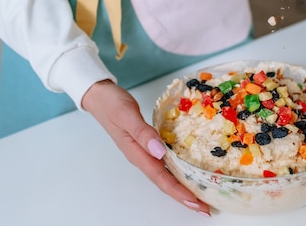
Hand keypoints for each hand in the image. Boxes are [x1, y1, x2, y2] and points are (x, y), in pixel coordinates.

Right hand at [81, 80, 210, 216]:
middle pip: (165, 182)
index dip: (179, 191)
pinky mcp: (146, 144)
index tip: (196, 202)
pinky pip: (164, 163)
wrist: (99, 96)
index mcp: (137, 153)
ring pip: (165, 175)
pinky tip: (187, 172)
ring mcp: (143, 152)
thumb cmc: (112, 104)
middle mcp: (141, 157)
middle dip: (184, 196)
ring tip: (200, 195)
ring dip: (182, 187)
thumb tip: (159, 151)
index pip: (161, 178)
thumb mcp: (127, 115)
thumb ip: (142, 133)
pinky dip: (177, 171)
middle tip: (205, 208)